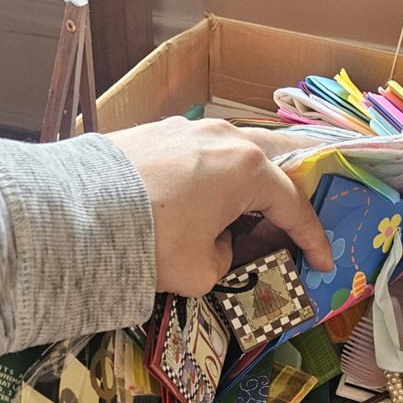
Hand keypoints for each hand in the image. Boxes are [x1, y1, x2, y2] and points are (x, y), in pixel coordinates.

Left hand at [108, 117, 332, 295]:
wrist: (79, 211)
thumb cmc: (152, 241)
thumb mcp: (200, 272)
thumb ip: (224, 261)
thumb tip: (217, 247)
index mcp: (248, 170)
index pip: (293, 207)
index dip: (312, 239)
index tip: (323, 263)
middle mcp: (227, 138)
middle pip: (278, 161)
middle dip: (295, 188)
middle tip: (304, 210)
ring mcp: (191, 130)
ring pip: (238, 153)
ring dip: (252, 182)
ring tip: (254, 209)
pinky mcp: (159, 133)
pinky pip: (204, 154)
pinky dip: (217, 177)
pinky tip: (209, 198)